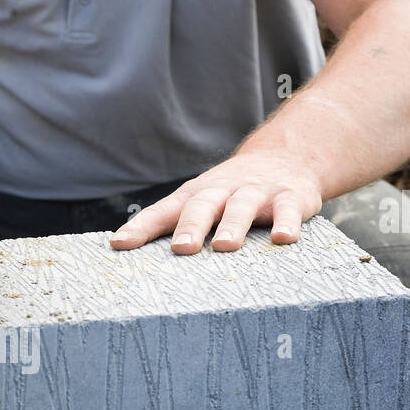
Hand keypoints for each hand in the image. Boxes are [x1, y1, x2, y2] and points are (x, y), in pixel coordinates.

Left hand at [110, 153, 323, 253]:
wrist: (285, 157)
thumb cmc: (230, 192)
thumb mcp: (201, 202)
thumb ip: (172, 225)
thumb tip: (127, 253)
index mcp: (196, 196)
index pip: (163, 211)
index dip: (141, 227)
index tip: (120, 245)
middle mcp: (222, 191)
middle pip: (202, 205)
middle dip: (190, 226)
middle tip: (181, 248)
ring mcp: (256, 193)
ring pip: (242, 206)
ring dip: (233, 225)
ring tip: (225, 247)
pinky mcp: (289, 197)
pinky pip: (288, 209)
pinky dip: (286, 222)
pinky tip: (283, 238)